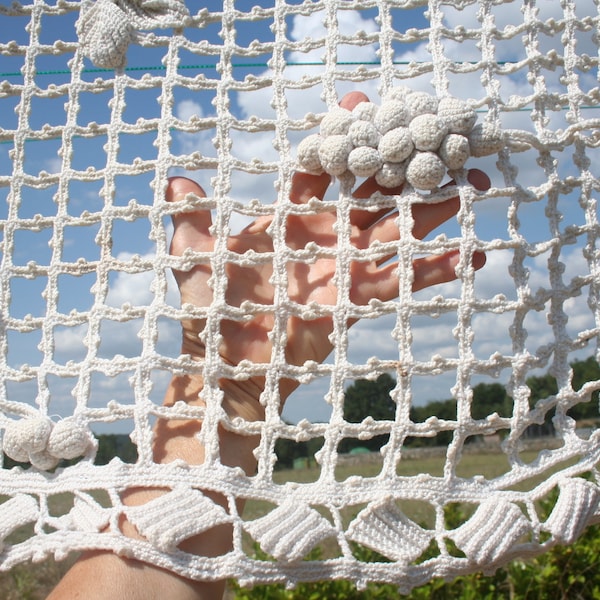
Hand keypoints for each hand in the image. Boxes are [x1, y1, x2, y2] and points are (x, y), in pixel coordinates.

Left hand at [167, 91, 489, 408]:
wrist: (229, 364)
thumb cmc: (209, 310)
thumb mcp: (195, 256)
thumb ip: (192, 219)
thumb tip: (175, 179)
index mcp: (290, 218)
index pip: (321, 170)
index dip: (340, 139)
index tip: (361, 104)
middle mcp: (325, 236)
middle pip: (372, 193)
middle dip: (403, 167)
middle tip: (439, 138)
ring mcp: (347, 266)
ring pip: (398, 229)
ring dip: (434, 208)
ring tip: (471, 184)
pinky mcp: (360, 298)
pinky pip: (405, 278)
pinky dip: (438, 268)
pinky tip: (472, 254)